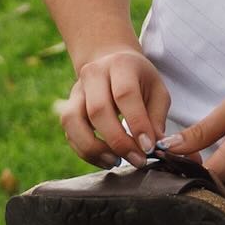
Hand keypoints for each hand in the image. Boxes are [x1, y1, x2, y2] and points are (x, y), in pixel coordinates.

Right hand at [56, 47, 170, 164]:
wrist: (113, 64)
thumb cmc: (139, 81)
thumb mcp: (157, 91)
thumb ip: (156, 118)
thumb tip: (156, 146)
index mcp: (120, 65)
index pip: (125, 94)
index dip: (137, 123)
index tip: (148, 147)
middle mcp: (93, 74)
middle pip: (97, 110)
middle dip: (118, 141)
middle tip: (137, 159)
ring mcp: (76, 90)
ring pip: (73, 121)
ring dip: (94, 148)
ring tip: (116, 161)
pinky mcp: (67, 107)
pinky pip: (69, 133)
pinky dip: (85, 152)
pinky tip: (106, 159)